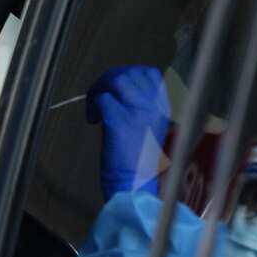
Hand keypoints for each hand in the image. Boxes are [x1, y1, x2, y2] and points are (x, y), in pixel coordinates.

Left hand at [86, 65, 170, 199]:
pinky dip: (93, 106)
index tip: (116, 88)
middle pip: (129, 73)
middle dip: (109, 79)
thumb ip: (141, 107)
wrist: (135, 183)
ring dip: (99, 89)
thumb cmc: (139, 160)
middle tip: (99, 95)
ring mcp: (137, 111)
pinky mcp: (119, 121)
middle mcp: (153, 105)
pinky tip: (93, 119)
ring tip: (95, 107)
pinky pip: (103, 99)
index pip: (150, 73)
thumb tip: (118, 92)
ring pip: (115, 81)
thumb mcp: (150, 127)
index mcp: (163, 107)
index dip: (128, 74)